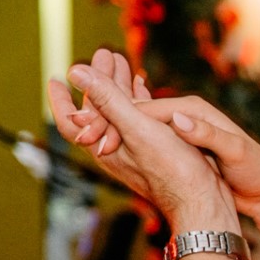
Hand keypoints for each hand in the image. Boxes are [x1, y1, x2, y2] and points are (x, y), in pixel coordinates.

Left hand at [48, 55, 234, 231]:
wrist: (203, 204)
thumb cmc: (174, 171)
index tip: (56, 79)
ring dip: (121, 87)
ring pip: (122, 113)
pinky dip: (141, 101)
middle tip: (105, 55)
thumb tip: (75, 71)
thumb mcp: (138, 129)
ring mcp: (138, 152)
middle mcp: (117, 149)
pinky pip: (143, 120)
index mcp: (105, 146)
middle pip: (100, 110)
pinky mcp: (159, 153)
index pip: (72, 121)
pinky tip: (146, 89)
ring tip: (123, 62)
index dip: (62, 100)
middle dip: (100, 81)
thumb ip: (108, 99)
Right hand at [57, 55, 259, 217]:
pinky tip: (109, 151)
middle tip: (83, 139)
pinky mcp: (179, 147)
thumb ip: (209, 135)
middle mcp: (183, 115)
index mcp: (193, 110)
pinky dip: (126, 144)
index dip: (120, 119)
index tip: (98, 134)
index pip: (147, 110)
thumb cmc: (256, 170)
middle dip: (108, 123)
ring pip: (135, 127)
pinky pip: (144, 141)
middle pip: (136, 114)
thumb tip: (179, 119)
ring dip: (113, 134)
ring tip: (89, 146)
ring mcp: (179, 131)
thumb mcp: (236, 153)